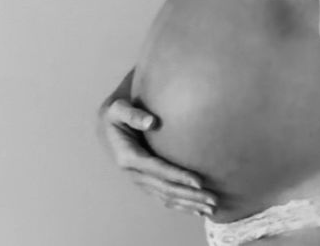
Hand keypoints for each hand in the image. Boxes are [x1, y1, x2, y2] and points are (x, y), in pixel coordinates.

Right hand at [97, 97, 218, 217]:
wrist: (107, 126)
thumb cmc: (116, 114)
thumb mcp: (119, 109)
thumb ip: (133, 114)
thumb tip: (151, 122)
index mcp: (128, 157)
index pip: (158, 169)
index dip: (178, 176)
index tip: (199, 181)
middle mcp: (134, 173)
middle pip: (165, 189)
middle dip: (190, 196)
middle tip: (213, 200)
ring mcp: (140, 180)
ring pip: (166, 197)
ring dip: (189, 205)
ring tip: (211, 209)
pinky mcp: (145, 182)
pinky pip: (164, 197)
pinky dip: (181, 205)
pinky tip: (197, 210)